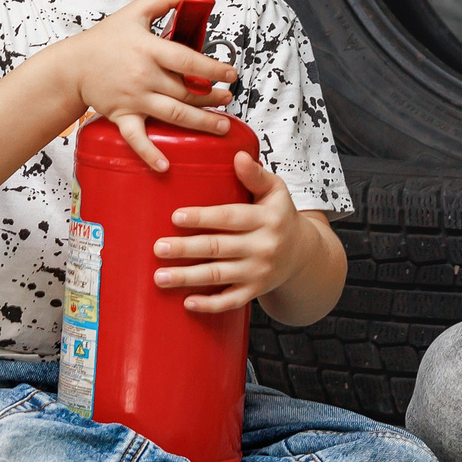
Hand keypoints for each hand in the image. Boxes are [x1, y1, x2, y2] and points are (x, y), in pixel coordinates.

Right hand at [57, 0, 238, 169]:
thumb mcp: (135, 11)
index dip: (212, 69)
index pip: (187, 60)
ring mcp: (133, 98)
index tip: (231, 74)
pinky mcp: (122, 116)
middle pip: (185, 91)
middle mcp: (143, 75)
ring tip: (221, 126)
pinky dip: (150, 153)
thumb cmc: (106, 39)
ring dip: (200, 122)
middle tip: (228, 100)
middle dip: (211, 98)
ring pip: (173, 114)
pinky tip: (166, 165)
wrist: (73, 65)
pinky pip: (137, 138)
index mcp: (148, 49)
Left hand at [155, 153, 319, 313]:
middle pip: (218, 248)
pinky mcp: (255, 291)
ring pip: (219, 276)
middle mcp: (263, 247)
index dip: (203, 218)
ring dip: (188, 278)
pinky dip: (209, 305)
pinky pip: (231, 301)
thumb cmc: (280, 216)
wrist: (303, 253)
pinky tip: (187, 303)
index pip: (230, 218)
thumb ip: (255, 175)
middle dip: (186, 250)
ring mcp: (259, 272)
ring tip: (160, 277)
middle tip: (158, 248)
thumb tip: (238, 156)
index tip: (176, 217)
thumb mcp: (275, 191)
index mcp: (267, 219)